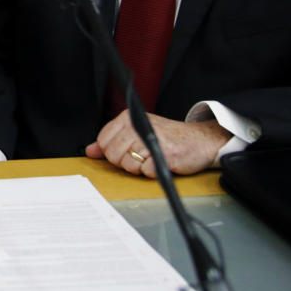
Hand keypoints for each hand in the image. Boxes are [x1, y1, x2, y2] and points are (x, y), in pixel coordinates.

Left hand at [85, 110, 230, 177]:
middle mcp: (138, 126)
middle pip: (113, 155)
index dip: (111, 151)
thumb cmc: (168, 137)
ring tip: (150, 159)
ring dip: (140, 168)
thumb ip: (112, 141)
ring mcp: (151, 140)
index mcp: (129, 118)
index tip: (125, 150)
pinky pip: (146, 172)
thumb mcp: (137, 132)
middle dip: (125, 161)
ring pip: (128, 165)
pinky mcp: (165, 154)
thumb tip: (91, 150)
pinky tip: (160, 163)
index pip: (103, 140)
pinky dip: (153, 172)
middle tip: (141, 156)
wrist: (200, 140)